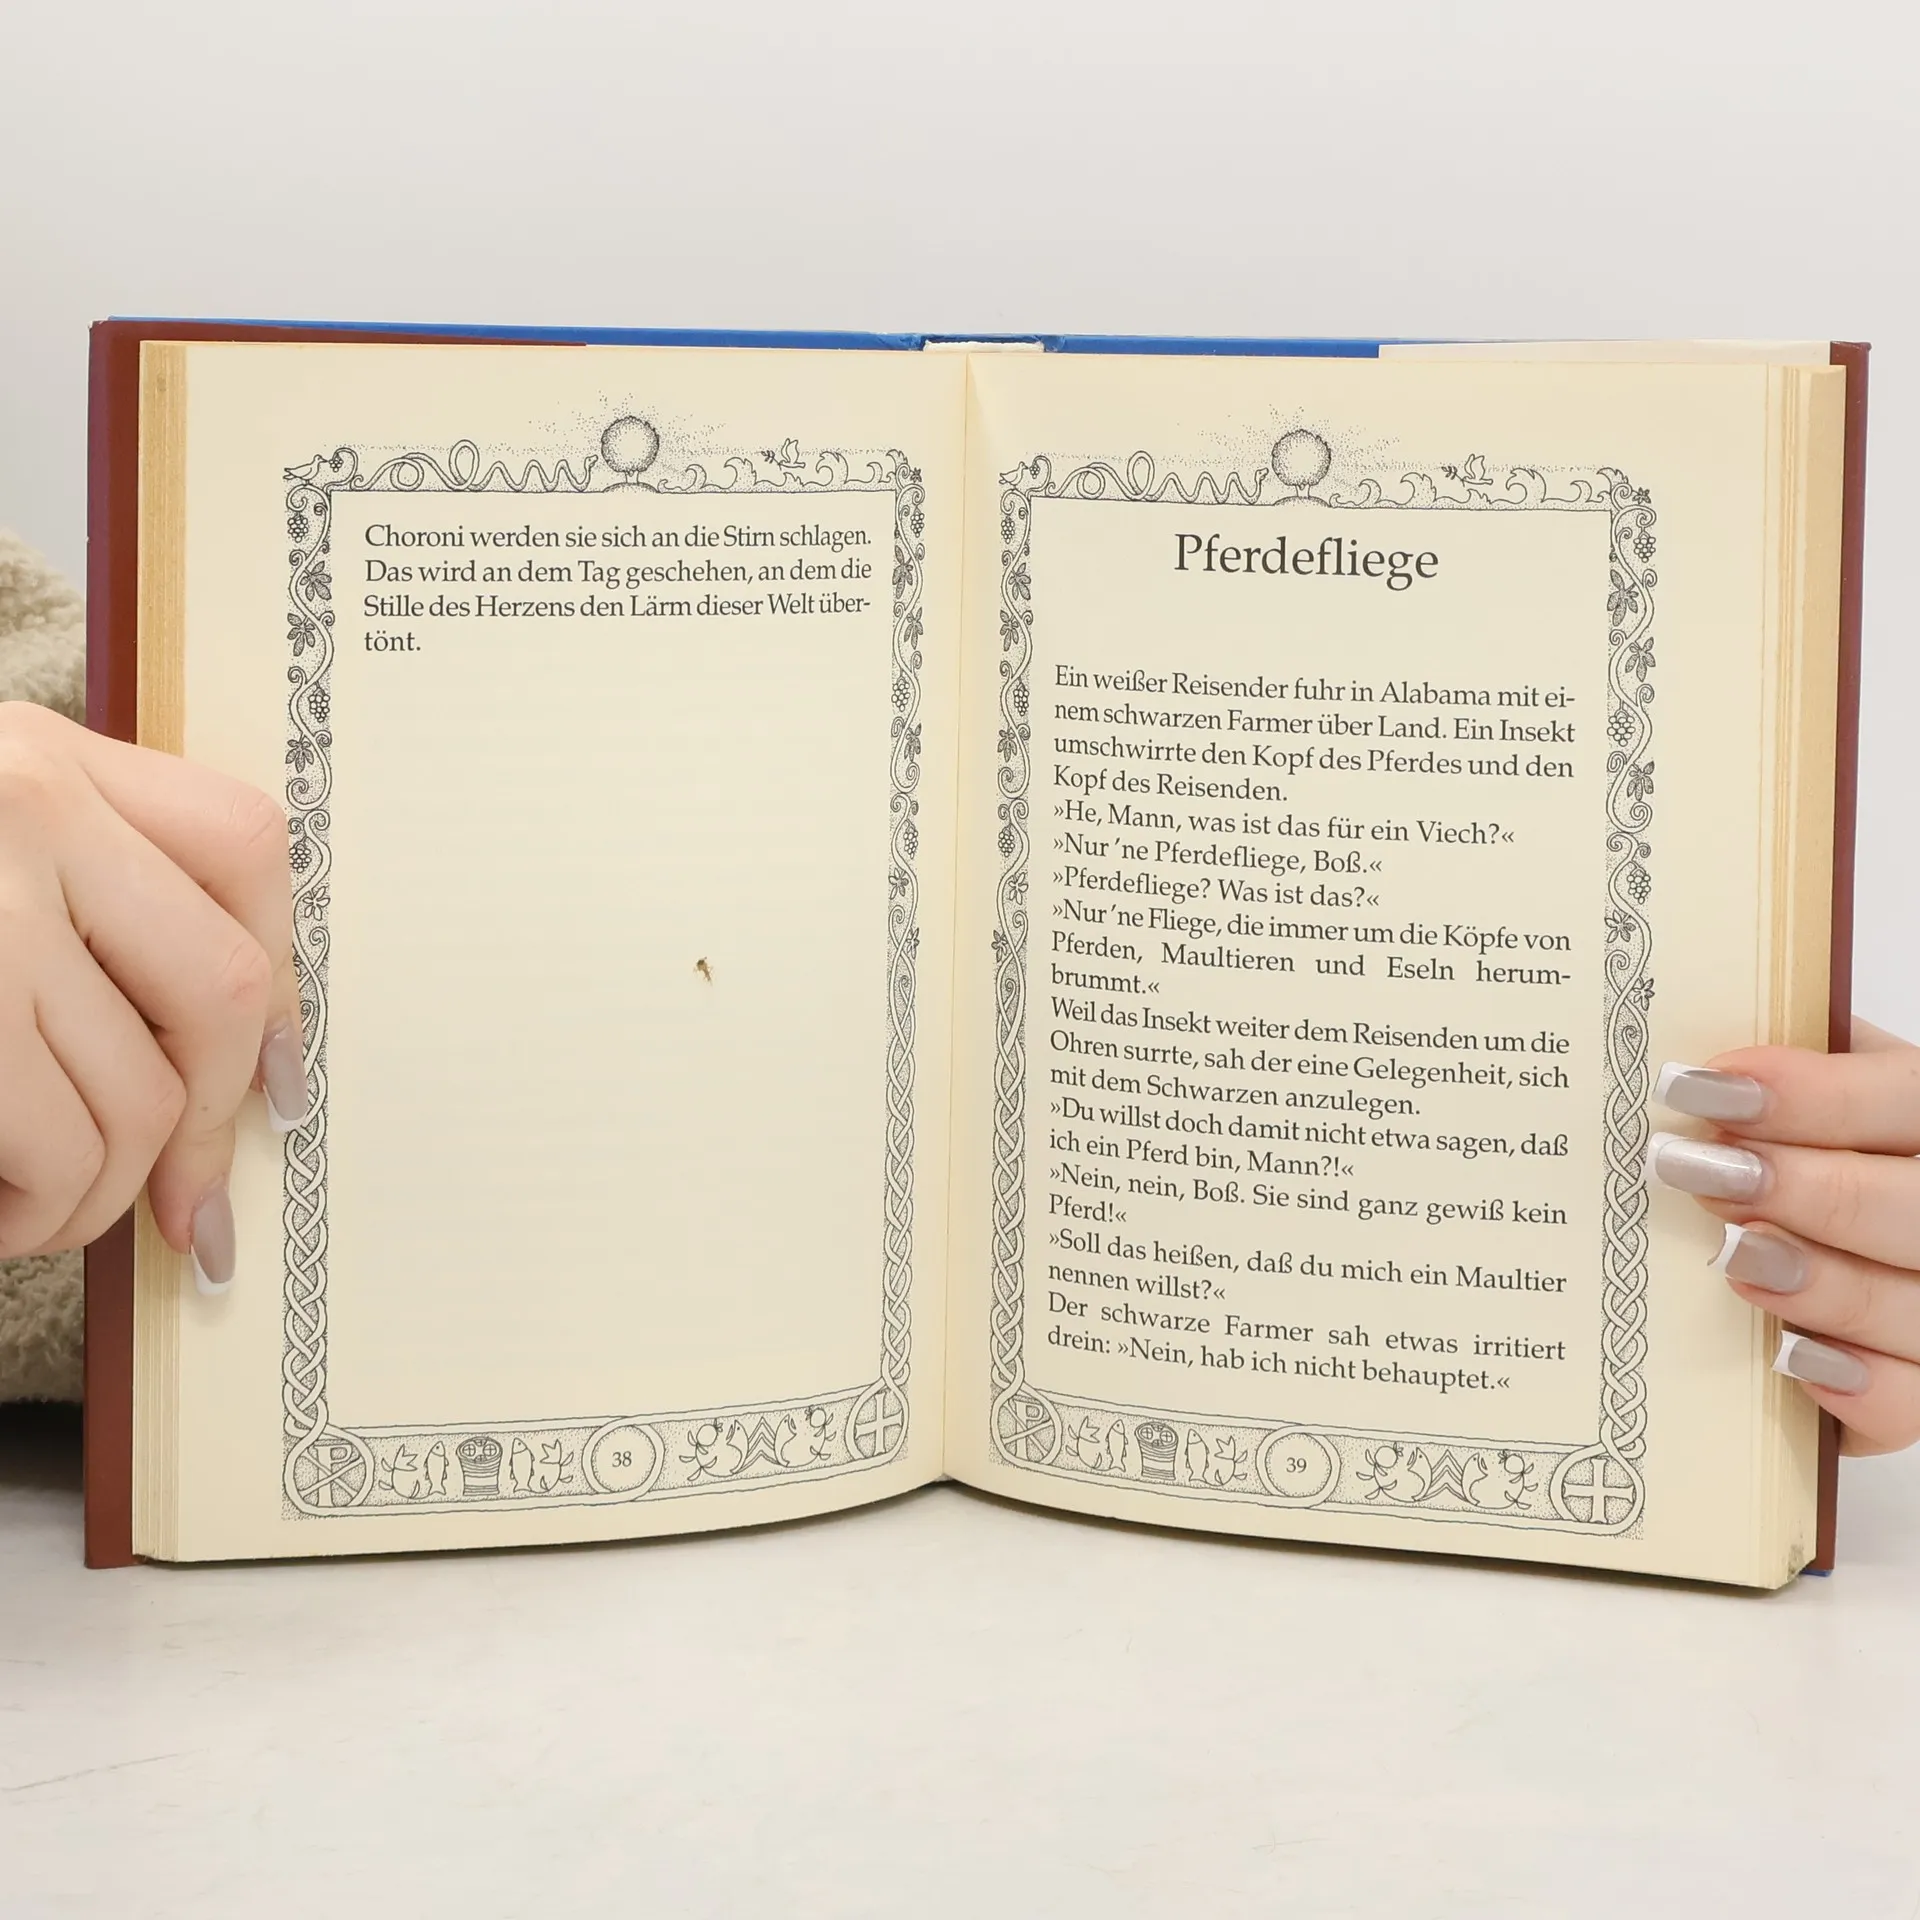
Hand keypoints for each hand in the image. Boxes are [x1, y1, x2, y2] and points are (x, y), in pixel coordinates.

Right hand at [0, 702, 305, 1289]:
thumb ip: (78, 901)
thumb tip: (244, 1063)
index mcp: (36, 752)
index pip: (245, 849)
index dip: (277, 980)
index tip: (274, 1092)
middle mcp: (18, 803)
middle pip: (222, 990)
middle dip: (208, 1127)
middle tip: (175, 1208)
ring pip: (138, 1095)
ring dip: (102, 1195)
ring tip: (36, 1213)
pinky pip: (52, 1144)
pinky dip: (38, 1212)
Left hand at [1649, 1020, 1919, 1453]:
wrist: (1856, 1246)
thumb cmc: (1831, 1157)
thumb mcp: (1819, 1099)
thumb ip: (1789, 1069)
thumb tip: (1695, 1052)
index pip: (1906, 1097)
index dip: (1812, 1093)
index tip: (1701, 1086)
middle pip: (1912, 1207)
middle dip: (1802, 1187)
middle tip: (1695, 1170)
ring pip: (1913, 1305)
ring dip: (1817, 1281)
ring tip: (1729, 1253)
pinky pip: (1911, 1402)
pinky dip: (1856, 1385)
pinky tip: (1789, 1356)